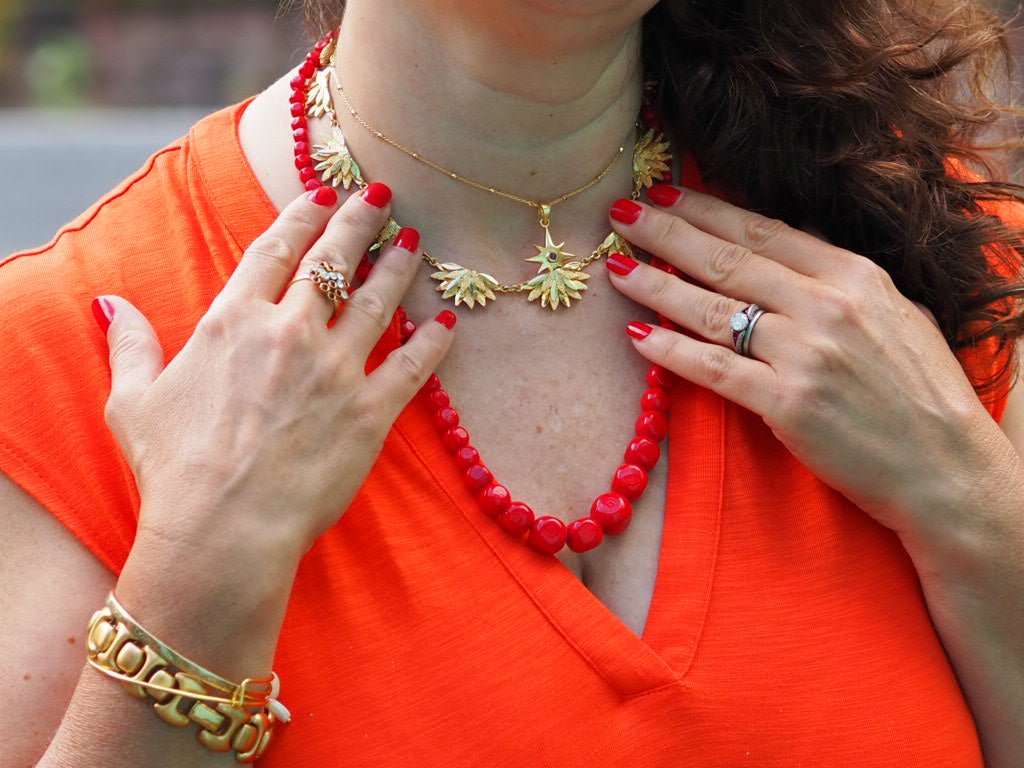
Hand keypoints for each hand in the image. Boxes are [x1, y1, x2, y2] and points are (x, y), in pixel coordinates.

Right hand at [95, 184, 454, 559]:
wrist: (222, 528)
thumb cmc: (173, 469)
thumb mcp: (133, 401)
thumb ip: (130, 345)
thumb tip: (109, 304)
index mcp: (234, 322)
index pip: (275, 250)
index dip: (302, 216)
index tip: (321, 194)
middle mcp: (290, 333)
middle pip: (333, 262)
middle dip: (359, 222)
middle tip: (380, 196)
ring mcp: (335, 370)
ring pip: (377, 302)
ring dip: (397, 268)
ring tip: (413, 243)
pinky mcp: (370, 412)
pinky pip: (411, 366)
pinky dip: (432, 342)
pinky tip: (446, 322)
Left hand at [605, 186, 1014, 539]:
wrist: (947, 468)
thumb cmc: (924, 392)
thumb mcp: (898, 312)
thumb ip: (842, 279)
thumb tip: (795, 242)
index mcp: (854, 275)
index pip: (764, 230)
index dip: (707, 210)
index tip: (666, 194)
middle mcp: (826, 305)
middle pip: (728, 259)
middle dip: (668, 232)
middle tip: (622, 213)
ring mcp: (805, 354)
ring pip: (712, 309)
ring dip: (656, 285)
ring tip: (617, 268)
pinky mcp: (787, 404)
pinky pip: (714, 369)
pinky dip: (671, 352)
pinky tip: (637, 337)